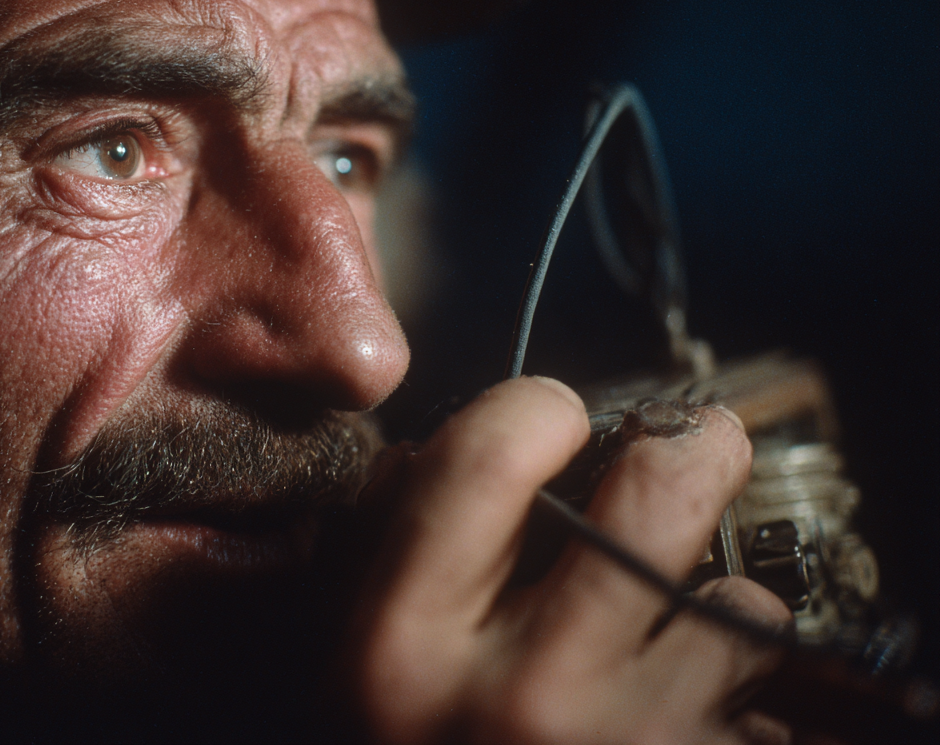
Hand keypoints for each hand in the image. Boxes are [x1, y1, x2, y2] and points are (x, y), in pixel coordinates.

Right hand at [343, 377, 792, 743]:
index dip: (539, 413)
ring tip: (670, 649)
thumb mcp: (352, 681)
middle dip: (687, 450)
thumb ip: (399, 563)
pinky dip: (740, 715)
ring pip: (741, 612)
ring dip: (718, 617)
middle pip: (661, 488)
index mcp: (400, 647)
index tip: (560, 424)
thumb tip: (487, 456)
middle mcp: (518, 700)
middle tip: (688, 449)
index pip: (490, 449)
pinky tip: (682, 731)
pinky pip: (772, 719)